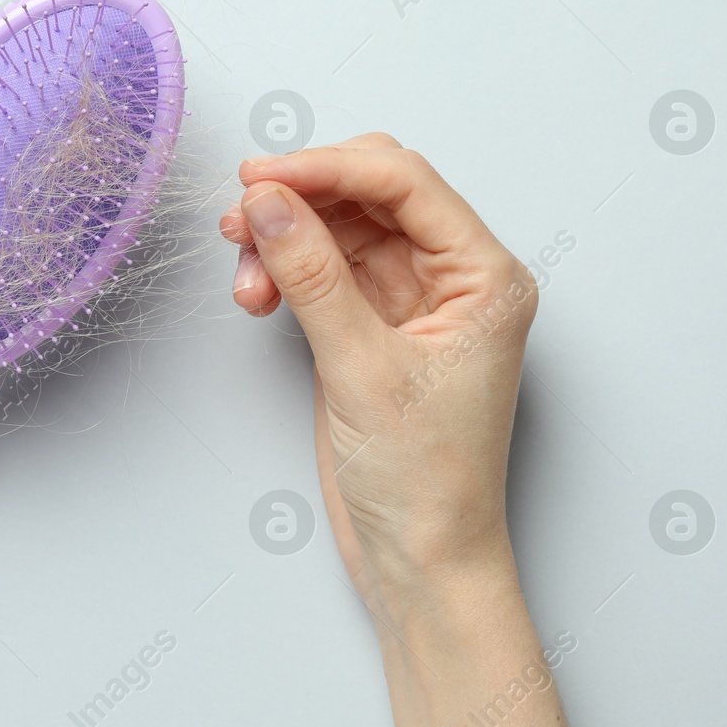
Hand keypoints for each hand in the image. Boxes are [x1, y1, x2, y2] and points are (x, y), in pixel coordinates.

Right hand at [221, 134, 537, 604]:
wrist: (420, 559)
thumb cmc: (426, 481)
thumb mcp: (362, 369)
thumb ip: (311, 276)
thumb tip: (269, 202)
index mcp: (484, 277)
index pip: (405, 183)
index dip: (329, 167)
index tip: (261, 176)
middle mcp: (453, 278)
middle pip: (371, 195)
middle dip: (302, 198)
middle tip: (241, 216)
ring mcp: (409, 301)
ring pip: (338, 230)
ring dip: (283, 240)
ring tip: (245, 279)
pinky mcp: (370, 327)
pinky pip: (322, 271)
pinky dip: (283, 272)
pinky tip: (257, 296)